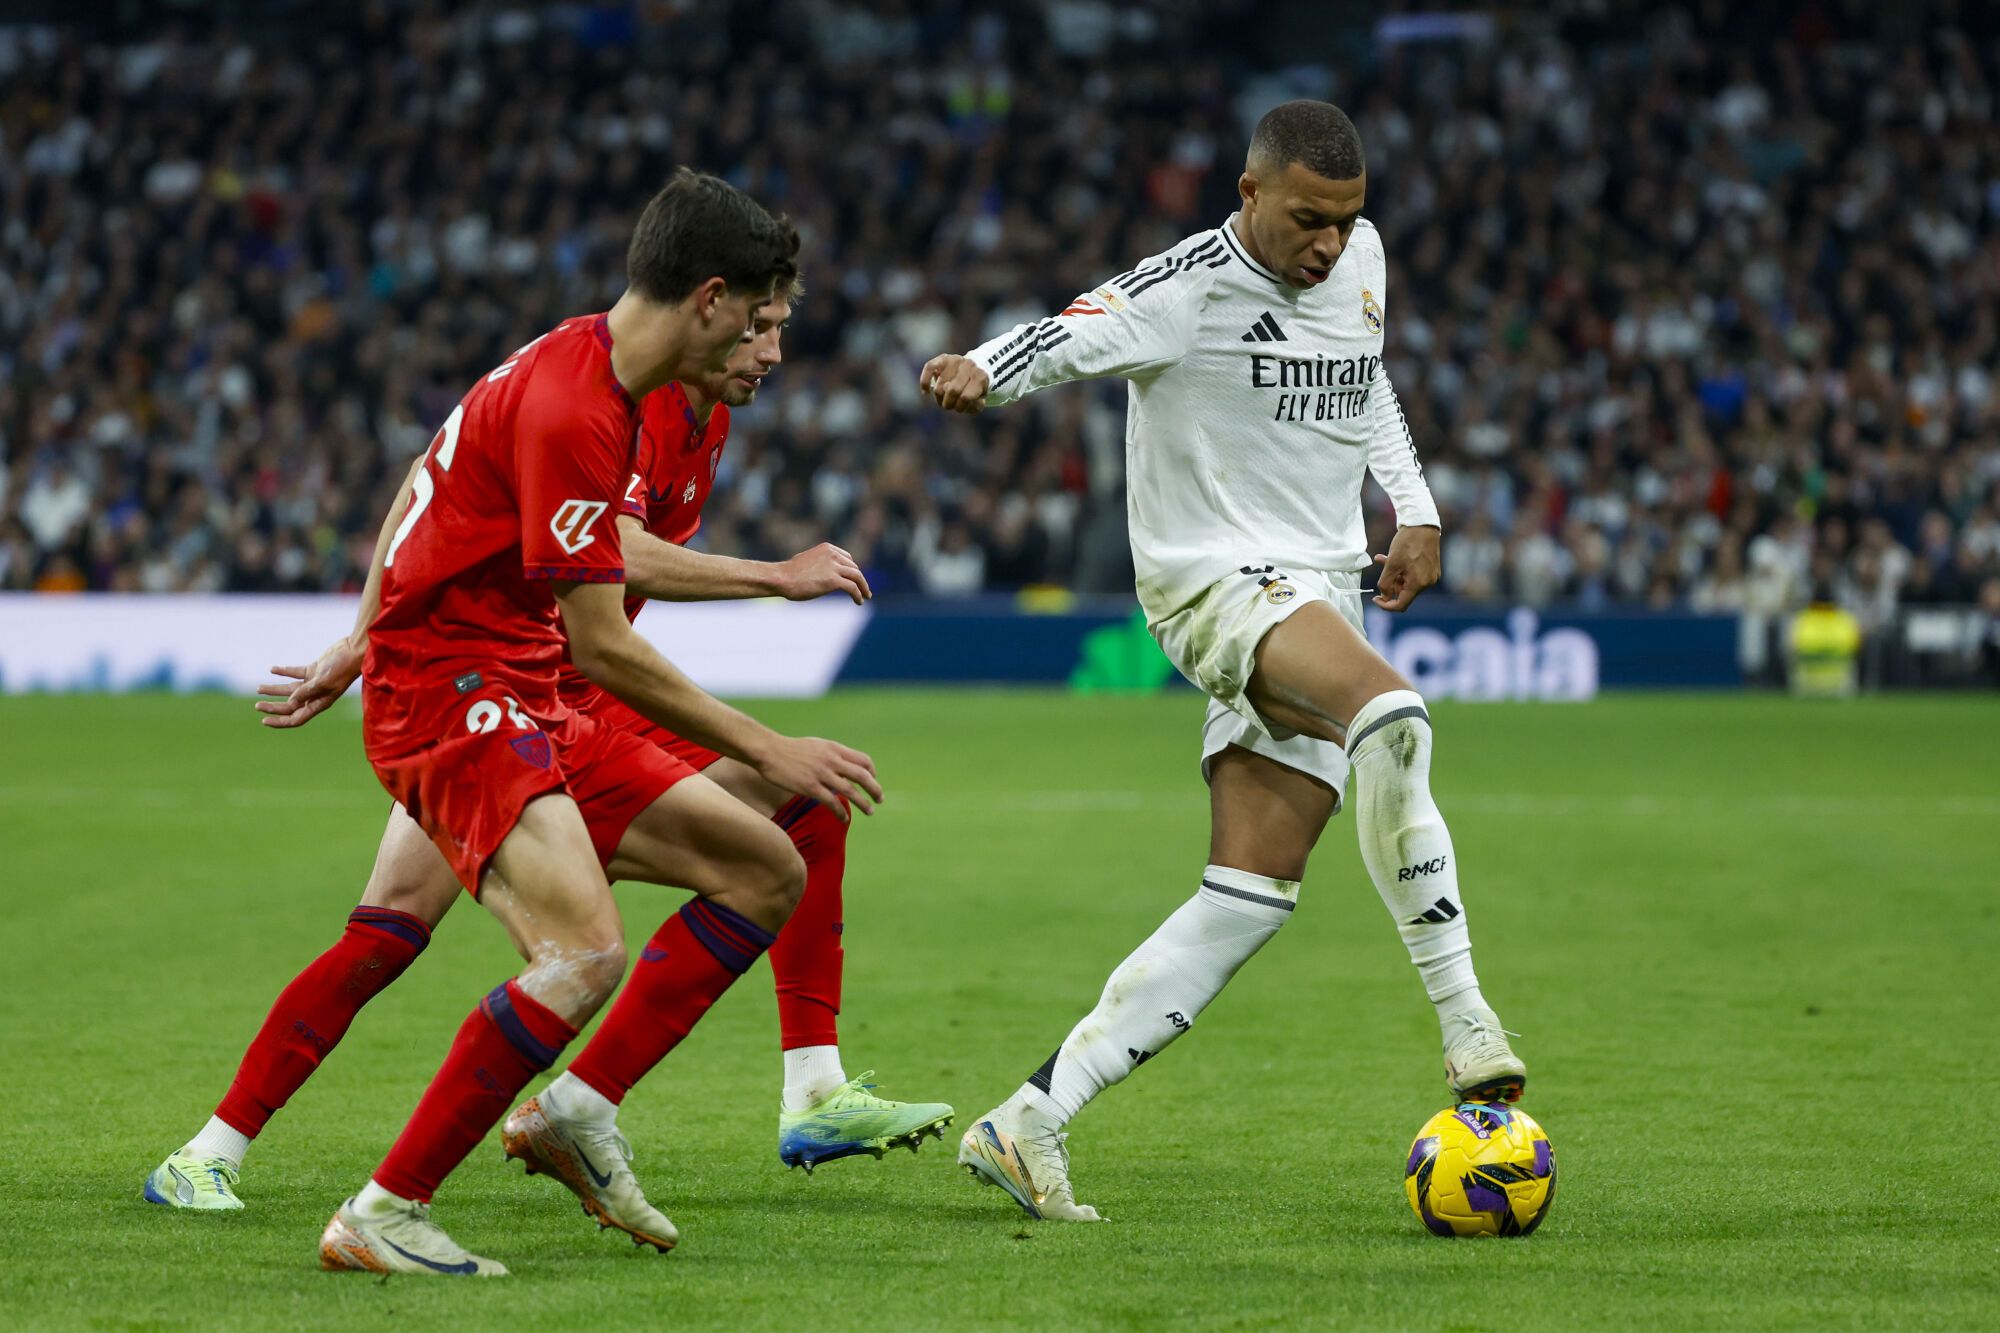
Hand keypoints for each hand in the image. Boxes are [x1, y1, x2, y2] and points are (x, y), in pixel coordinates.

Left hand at [254, 633, 364, 728]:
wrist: (354, 650)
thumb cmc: (342, 667)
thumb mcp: (323, 681)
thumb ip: (305, 691)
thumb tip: (290, 703)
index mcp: (319, 703)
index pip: (297, 718)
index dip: (280, 721)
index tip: (264, 721)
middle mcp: (316, 695)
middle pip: (290, 705)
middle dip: (273, 706)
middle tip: (257, 705)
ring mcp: (314, 683)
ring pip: (290, 689)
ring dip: (274, 689)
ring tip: (258, 688)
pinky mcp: (314, 670)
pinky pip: (295, 673)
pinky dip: (283, 672)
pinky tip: (273, 669)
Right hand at [755, 736, 883, 820]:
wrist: (769, 751)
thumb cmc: (790, 749)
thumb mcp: (817, 745)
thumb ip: (831, 754)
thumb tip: (842, 764)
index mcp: (834, 749)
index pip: (863, 760)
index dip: (872, 773)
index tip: (872, 781)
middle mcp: (832, 760)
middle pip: (863, 776)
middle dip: (875, 789)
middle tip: (880, 799)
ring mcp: (822, 774)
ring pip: (851, 791)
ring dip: (864, 803)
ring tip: (870, 811)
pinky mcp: (810, 787)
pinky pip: (832, 803)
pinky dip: (842, 812)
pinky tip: (845, 819)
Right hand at [774, 542, 870, 603]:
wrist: (782, 578)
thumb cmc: (789, 572)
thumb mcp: (807, 560)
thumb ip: (819, 562)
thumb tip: (823, 572)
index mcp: (828, 548)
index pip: (848, 558)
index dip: (853, 570)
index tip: (855, 579)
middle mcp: (833, 555)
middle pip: (854, 568)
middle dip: (859, 579)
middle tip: (863, 590)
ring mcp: (834, 567)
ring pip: (857, 577)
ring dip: (863, 588)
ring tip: (866, 597)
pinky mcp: (834, 580)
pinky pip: (852, 588)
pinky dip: (858, 595)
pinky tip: (859, 601)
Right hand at [918, 354, 989, 412]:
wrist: (976, 368)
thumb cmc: (975, 389)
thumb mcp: (980, 400)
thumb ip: (974, 406)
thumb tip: (961, 398)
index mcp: (980, 378)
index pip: (965, 397)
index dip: (960, 407)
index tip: (959, 408)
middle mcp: (969, 366)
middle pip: (951, 391)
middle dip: (948, 403)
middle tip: (950, 405)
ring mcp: (956, 360)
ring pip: (939, 386)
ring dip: (939, 398)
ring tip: (944, 397)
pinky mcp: (944, 358)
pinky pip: (929, 368)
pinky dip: (925, 382)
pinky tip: (926, 392)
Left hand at [1372, 525, 1441, 611]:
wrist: (1423, 524)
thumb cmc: (1407, 543)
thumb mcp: (1391, 564)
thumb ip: (1385, 583)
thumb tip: (1385, 596)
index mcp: (1418, 584)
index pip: (1401, 605)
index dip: (1386, 605)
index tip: (1375, 598)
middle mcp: (1428, 583)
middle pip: (1404, 593)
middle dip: (1390, 583)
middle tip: (1382, 568)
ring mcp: (1431, 576)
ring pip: (1407, 582)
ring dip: (1395, 574)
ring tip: (1384, 559)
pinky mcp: (1431, 568)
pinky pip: (1414, 575)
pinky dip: (1403, 569)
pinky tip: (1393, 556)